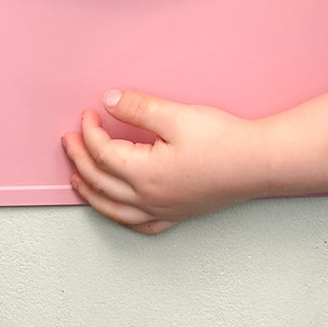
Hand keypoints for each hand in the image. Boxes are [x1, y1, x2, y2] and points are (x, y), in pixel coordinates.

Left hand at [62, 89, 267, 233]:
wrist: (258, 162)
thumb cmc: (223, 141)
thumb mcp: (177, 115)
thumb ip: (139, 109)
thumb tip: (109, 101)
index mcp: (144, 174)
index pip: (102, 153)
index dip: (90, 131)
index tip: (89, 113)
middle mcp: (149, 199)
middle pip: (100, 181)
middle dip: (79, 159)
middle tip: (69, 140)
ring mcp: (163, 210)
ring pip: (113, 209)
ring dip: (90, 192)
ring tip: (76, 179)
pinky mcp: (177, 214)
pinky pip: (138, 224)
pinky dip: (119, 217)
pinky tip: (116, 209)